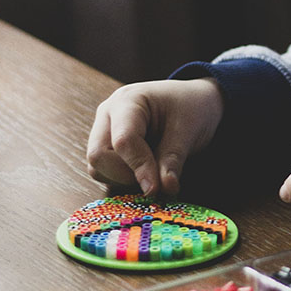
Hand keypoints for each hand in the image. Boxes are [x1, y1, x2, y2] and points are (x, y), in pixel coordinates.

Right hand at [86, 78, 223, 196]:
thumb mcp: (188, 130)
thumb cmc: (191, 107)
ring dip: (124, 180)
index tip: (157, 189)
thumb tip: (165, 189)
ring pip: (97, 168)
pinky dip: (123, 181)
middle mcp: (108, 115)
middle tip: (156, 180)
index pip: (122, 140)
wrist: (193, 101)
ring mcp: (103, 131)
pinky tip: (147, 172)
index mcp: (128, 100)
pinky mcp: (107, 148)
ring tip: (155, 172)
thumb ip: (173, 160)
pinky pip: (104, 172)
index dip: (139, 167)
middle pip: (97, 156)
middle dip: (125, 176)